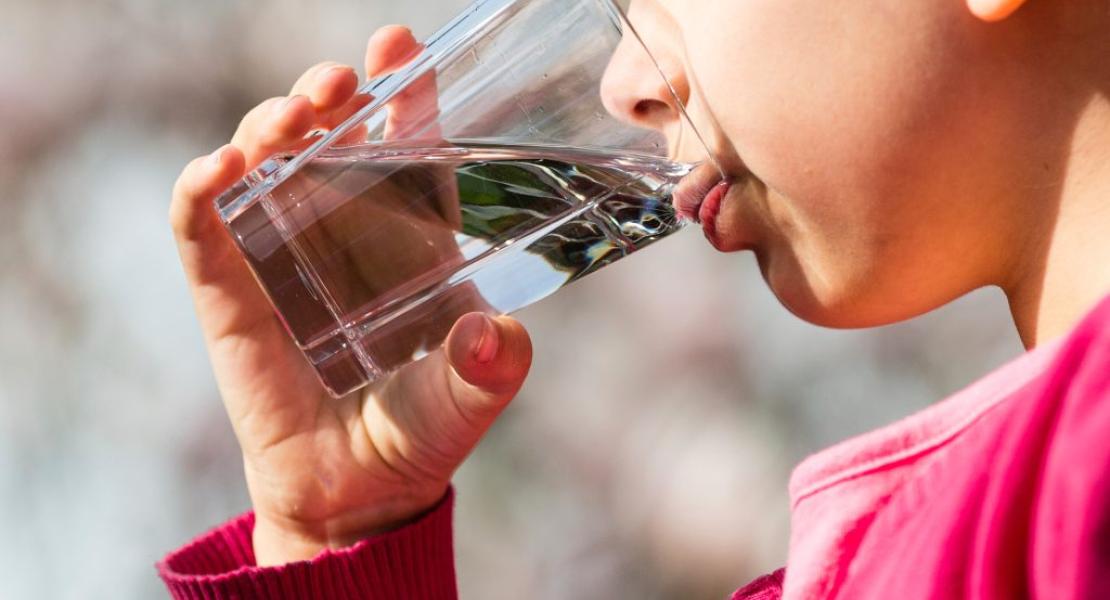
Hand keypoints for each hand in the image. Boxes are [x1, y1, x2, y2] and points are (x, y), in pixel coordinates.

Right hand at [169, 25, 532, 565]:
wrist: (354, 494)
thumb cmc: (418, 433)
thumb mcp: (467, 398)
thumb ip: (490, 369)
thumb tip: (497, 334)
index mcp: (409, 239)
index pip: (407, 150)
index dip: (405, 96)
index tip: (402, 45)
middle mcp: (343, 234)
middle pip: (329, 138)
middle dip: (329, 95)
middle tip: (341, 81)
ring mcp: (280, 256)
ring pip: (264, 162)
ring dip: (271, 126)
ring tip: (292, 117)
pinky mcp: (229, 292)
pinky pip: (202, 227)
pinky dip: (201, 192)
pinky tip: (219, 170)